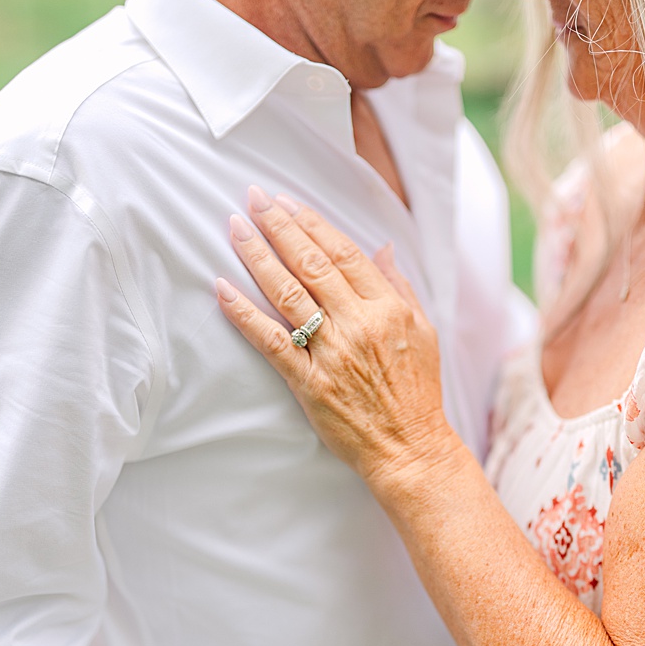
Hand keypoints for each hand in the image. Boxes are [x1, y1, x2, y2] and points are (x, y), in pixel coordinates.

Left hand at [213, 186, 464, 496]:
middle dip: (278, 226)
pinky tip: (221, 288)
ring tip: (234, 228)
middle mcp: (359, 323)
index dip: (311, 223)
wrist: (410, 448)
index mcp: (388, 307)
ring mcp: (331, 352)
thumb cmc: (416, 391)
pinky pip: (269, 340)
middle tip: (252, 197)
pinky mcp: (308, 382)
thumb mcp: (422, 331)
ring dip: (257, 256)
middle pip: (310, 264)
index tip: (286, 200)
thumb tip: (382, 248)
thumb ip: (399, 287)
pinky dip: (243, 313)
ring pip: (287, 293)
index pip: (342, 252)